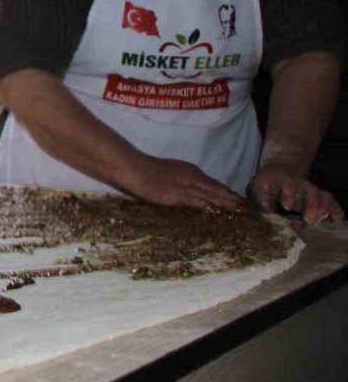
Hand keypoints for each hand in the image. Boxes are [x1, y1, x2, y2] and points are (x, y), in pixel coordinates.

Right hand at [120, 155, 246, 212]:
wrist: (134, 168)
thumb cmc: (147, 170)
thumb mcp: (170, 172)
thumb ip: (182, 181)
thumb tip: (191, 192)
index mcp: (191, 170)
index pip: (214, 183)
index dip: (227, 192)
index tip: (238, 200)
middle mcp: (193, 177)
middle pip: (217, 189)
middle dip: (232, 199)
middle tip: (247, 208)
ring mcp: (185, 186)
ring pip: (211, 196)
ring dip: (226, 204)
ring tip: (240, 212)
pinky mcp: (177, 195)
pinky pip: (196, 202)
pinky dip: (208, 207)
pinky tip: (217, 213)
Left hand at [248, 164, 344, 223]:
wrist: (278, 174)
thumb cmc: (266, 185)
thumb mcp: (258, 188)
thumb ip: (261, 198)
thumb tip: (268, 211)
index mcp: (283, 180)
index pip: (288, 184)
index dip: (289, 194)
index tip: (287, 207)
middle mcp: (301, 184)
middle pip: (311, 190)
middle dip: (312, 204)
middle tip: (308, 219)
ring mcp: (312, 191)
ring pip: (323, 196)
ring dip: (324, 208)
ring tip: (320, 220)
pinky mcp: (320, 199)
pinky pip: (331, 203)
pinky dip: (336, 211)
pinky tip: (335, 220)